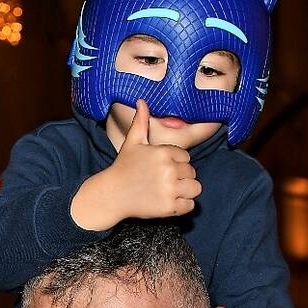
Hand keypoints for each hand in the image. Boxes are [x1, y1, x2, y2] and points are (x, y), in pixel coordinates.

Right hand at [70, 99, 201, 230]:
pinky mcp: (169, 207)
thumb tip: (141, 100)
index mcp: (163, 152)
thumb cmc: (123, 167)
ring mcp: (169, 190)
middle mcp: (168, 170)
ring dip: (186, 191)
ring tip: (170, 191)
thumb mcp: (132, 142)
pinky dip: (182, 206)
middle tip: (163, 181)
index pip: (186, 158)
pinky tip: (169, 202)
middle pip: (192, 173)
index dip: (176, 163)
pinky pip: (190, 205)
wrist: (112, 194)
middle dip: (181, 177)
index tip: (162, 168)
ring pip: (195, 188)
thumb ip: (141, 121)